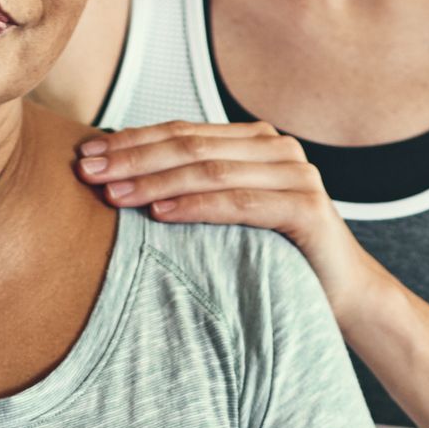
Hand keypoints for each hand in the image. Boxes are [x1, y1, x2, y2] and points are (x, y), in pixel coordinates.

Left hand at [76, 121, 389, 328]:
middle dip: (132, 157)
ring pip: (210, 170)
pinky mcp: (307, 206)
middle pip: (191, 146)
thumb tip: (117, 179)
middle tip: (86, 171)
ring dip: (155, 180)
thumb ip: (193, 188)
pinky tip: (158, 212)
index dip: (131, 140)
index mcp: (255, 141)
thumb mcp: (228, 215)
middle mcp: (277, 148)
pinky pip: (240, 202)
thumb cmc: (274, 257)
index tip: (85, 155)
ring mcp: (296, 173)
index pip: (182, 132)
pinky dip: (196, 205)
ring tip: (112, 194)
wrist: (343, 295)